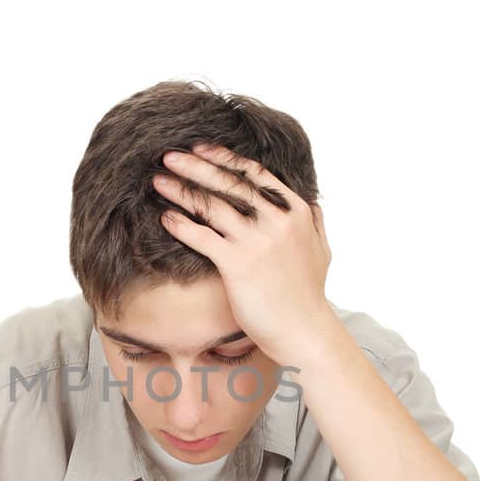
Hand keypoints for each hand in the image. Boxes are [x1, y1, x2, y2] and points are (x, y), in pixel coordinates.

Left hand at [153, 142, 336, 365]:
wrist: (304, 331)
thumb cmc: (309, 295)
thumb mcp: (321, 250)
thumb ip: (314, 222)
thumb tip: (312, 202)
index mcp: (295, 211)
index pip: (255, 173)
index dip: (225, 159)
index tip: (201, 149)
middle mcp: (276, 220)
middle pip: (229, 183)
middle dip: (195, 166)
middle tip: (168, 154)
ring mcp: (257, 241)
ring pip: (212, 206)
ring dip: (181, 190)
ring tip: (158, 181)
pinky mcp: (238, 265)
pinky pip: (202, 237)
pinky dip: (181, 225)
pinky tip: (164, 218)